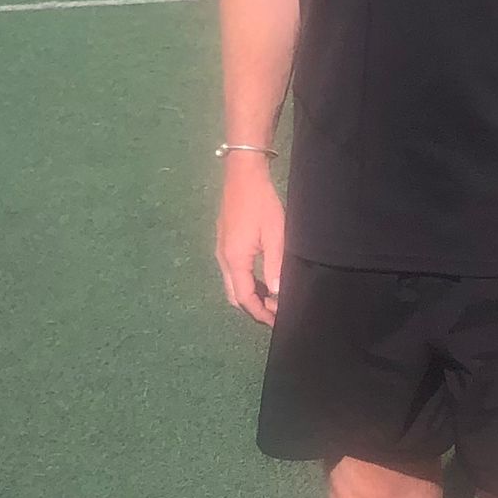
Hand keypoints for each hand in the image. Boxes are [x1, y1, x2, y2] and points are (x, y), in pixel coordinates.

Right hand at [215, 156, 284, 327]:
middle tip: (275, 312)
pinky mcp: (224, 243)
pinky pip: (232, 273)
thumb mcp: (275, 235)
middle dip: (253, 308)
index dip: (260, 313)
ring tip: (272, 298)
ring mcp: (221, 251)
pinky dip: (246, 283)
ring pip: (232, 285)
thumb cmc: (261, 204)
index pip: (244, 298)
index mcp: (235, 260)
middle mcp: (223, 259)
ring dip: (250, 295)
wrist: (243, 176)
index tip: (276, 321)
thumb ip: (275, 266)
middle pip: (234, 296)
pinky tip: (262, 279)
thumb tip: (275, 294)